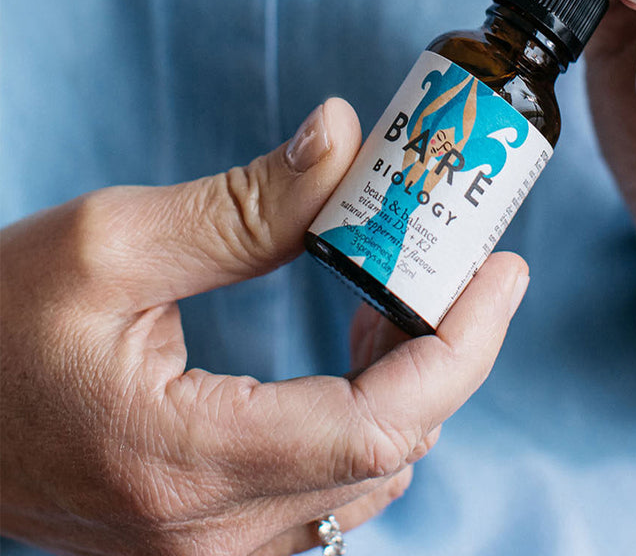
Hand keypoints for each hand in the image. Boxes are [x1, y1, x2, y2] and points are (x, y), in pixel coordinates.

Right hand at [0, 98, 527, 553]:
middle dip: (449, 351)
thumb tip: (344, 140)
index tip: (503, 271)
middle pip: (390, 449)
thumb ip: (246, 203)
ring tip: (413, 292)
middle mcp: (209, 536)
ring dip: (412, 381)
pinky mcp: (204, 535)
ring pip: (367, 473)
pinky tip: (361, 349)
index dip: (462, 345)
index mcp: (187, 463)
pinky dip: (370, 415)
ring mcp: (208, 550)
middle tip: (466, 263)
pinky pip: (328, 485)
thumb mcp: (111, 243)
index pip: (380, 424)